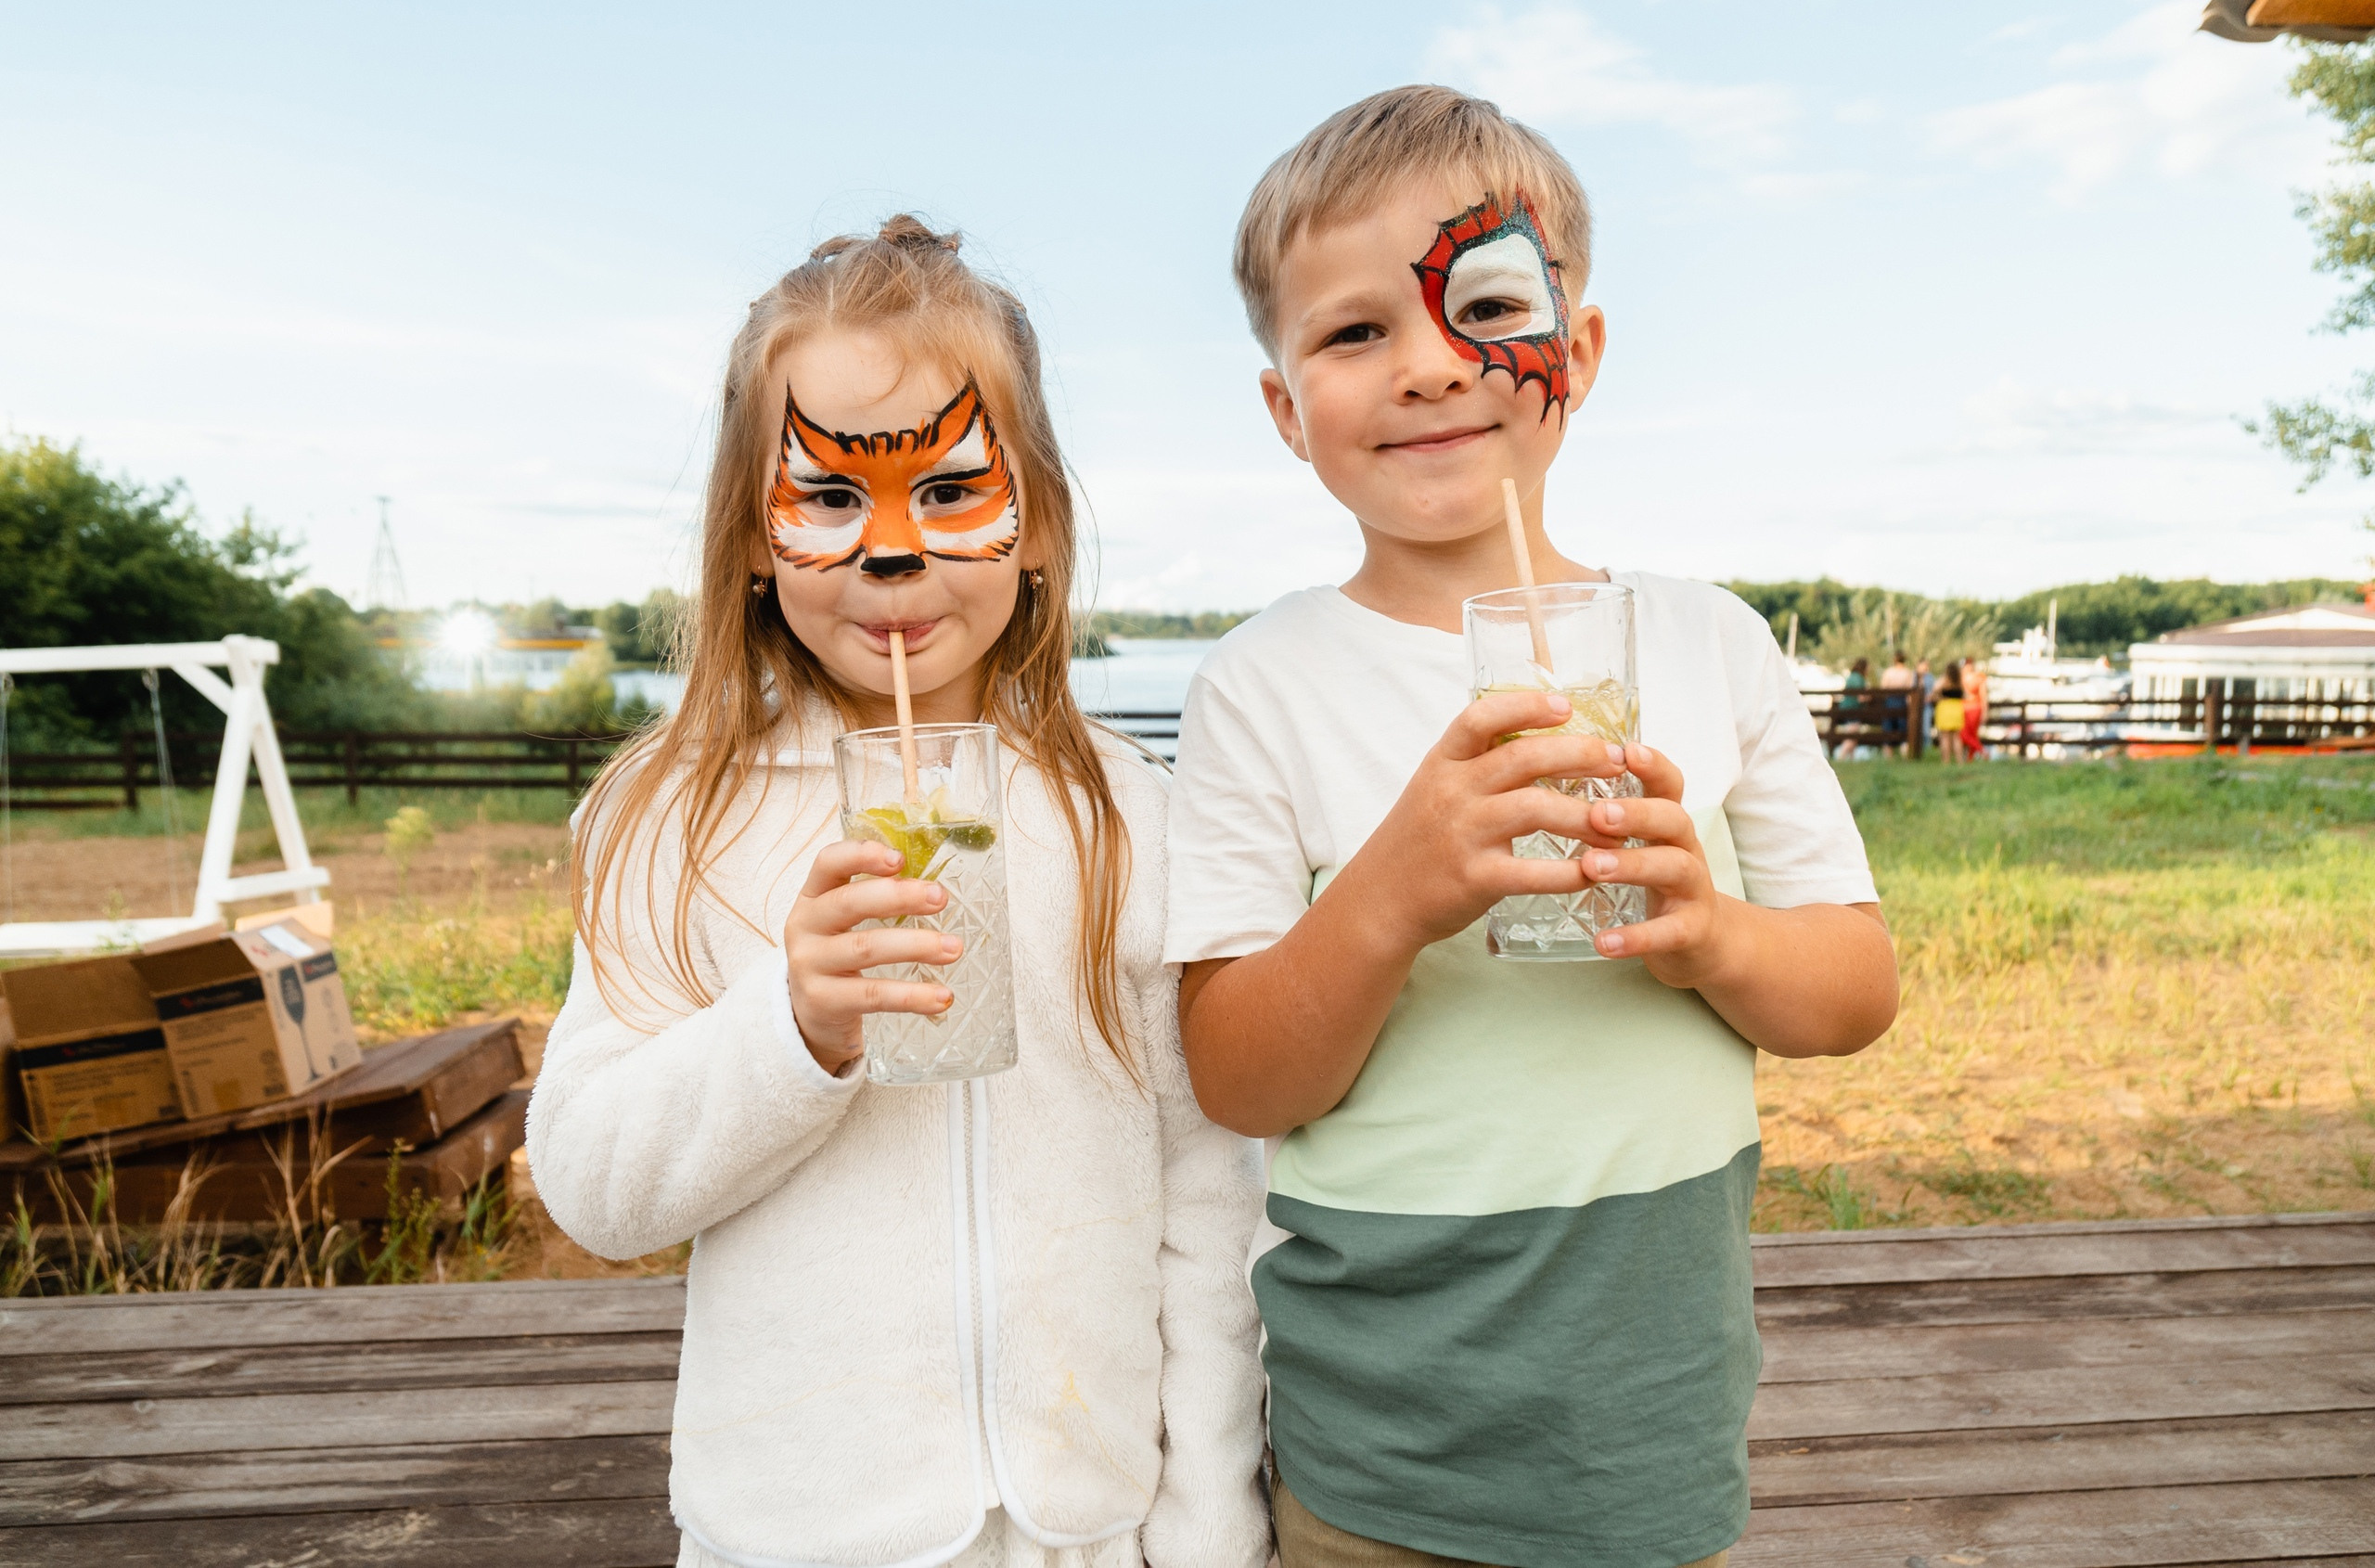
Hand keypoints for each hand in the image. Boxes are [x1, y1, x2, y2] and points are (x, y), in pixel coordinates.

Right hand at [783, 840, 961, 1073]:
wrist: (809, 1013)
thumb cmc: (837, 956)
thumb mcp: (842, 922)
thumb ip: (874, 898)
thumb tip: (931, 888)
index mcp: (811, 897)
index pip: (827, 863)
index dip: (861, 855)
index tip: (900, 859)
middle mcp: (804, 926)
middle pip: (849, 903)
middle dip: (899, 897)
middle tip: (940, 898)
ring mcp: (809, 964)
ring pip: (866, 948)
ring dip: (916, 945)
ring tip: (953, 948)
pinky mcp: (823, 1001)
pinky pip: (874, 995)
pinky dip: (912, 996)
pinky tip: (942, 996)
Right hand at [1350, 690, 1627, 952]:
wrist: (1380, 900)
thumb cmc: (1418, 842)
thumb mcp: (1434, 788)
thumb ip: (1476, 764)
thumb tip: (1540, 737)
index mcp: (1442, 764)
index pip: (1481, 717)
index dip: (1526, 706)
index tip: (1566, 707)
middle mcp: (1451, 792)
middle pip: (1523, 757)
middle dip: (1579, 754)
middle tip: (1616, 761)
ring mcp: (1462, 834)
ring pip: (1536, 808)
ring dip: (1585, 814)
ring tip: (1618, 820)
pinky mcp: (1474, 878)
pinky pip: (1533, 872)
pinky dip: (1570, 872)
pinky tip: (1593, 870)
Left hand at [1573, 744, 1729, 984]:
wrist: (1704, 942)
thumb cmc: (1655, 879)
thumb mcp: (1641, 841)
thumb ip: (1610, 815)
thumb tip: (1549, 777)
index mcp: (1668, 822)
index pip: (1669, 784)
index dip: (1654, 765)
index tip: (1627, 750)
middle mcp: (1686, 848)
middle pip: (1672, 818)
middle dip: (1636, 813)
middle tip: (1597, 813)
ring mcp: (1693, 889)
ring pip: (1673, 867)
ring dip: (1633, 865)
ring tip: (1591, 867)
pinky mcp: (1692, 931)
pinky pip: (1668, 932)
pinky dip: (1637, 937)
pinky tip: (1603, 943)